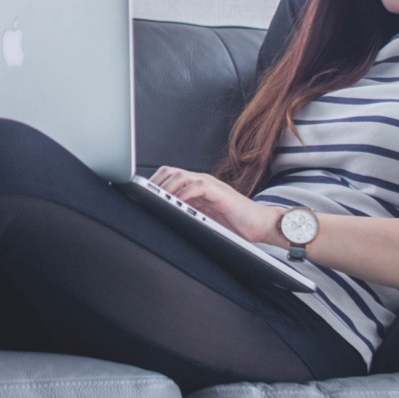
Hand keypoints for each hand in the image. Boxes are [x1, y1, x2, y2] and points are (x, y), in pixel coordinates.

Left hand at [149, 166, 281, 245]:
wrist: (261, 224)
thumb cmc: (234, 223)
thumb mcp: (203, 218)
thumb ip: (187, 213)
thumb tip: (163, 218)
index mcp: (195, 186)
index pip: (168, 177)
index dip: (152, 183)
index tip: (137, 194)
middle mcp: (201, 181)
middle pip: (170, 172)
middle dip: (154, 183)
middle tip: (143, 197)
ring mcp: (211, 185)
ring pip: (181, 176)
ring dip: (166, 187)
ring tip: (155, 199)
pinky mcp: (220, 192)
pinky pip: (198, 186)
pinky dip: (184, 193)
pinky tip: (176, 202)